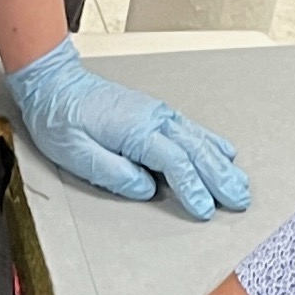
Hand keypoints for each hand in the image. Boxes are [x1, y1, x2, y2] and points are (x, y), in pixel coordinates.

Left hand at [5, 41, 250, 220]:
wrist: (55, 84)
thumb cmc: (61, 118)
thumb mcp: (77, 154)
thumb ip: (115, 174)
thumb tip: (146, 188)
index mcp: (136, 131)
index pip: (175, 163)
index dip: (193, 189)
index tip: (205, 210)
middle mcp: (153, 119)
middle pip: (196, 152)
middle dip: (220, 178)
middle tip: (239, 200)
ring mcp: (156, 114)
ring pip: (199, 140)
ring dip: (221, 164)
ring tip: (240, 184)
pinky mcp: (154, 113)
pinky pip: (191, 129)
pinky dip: (211, 143)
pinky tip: (224, 153)